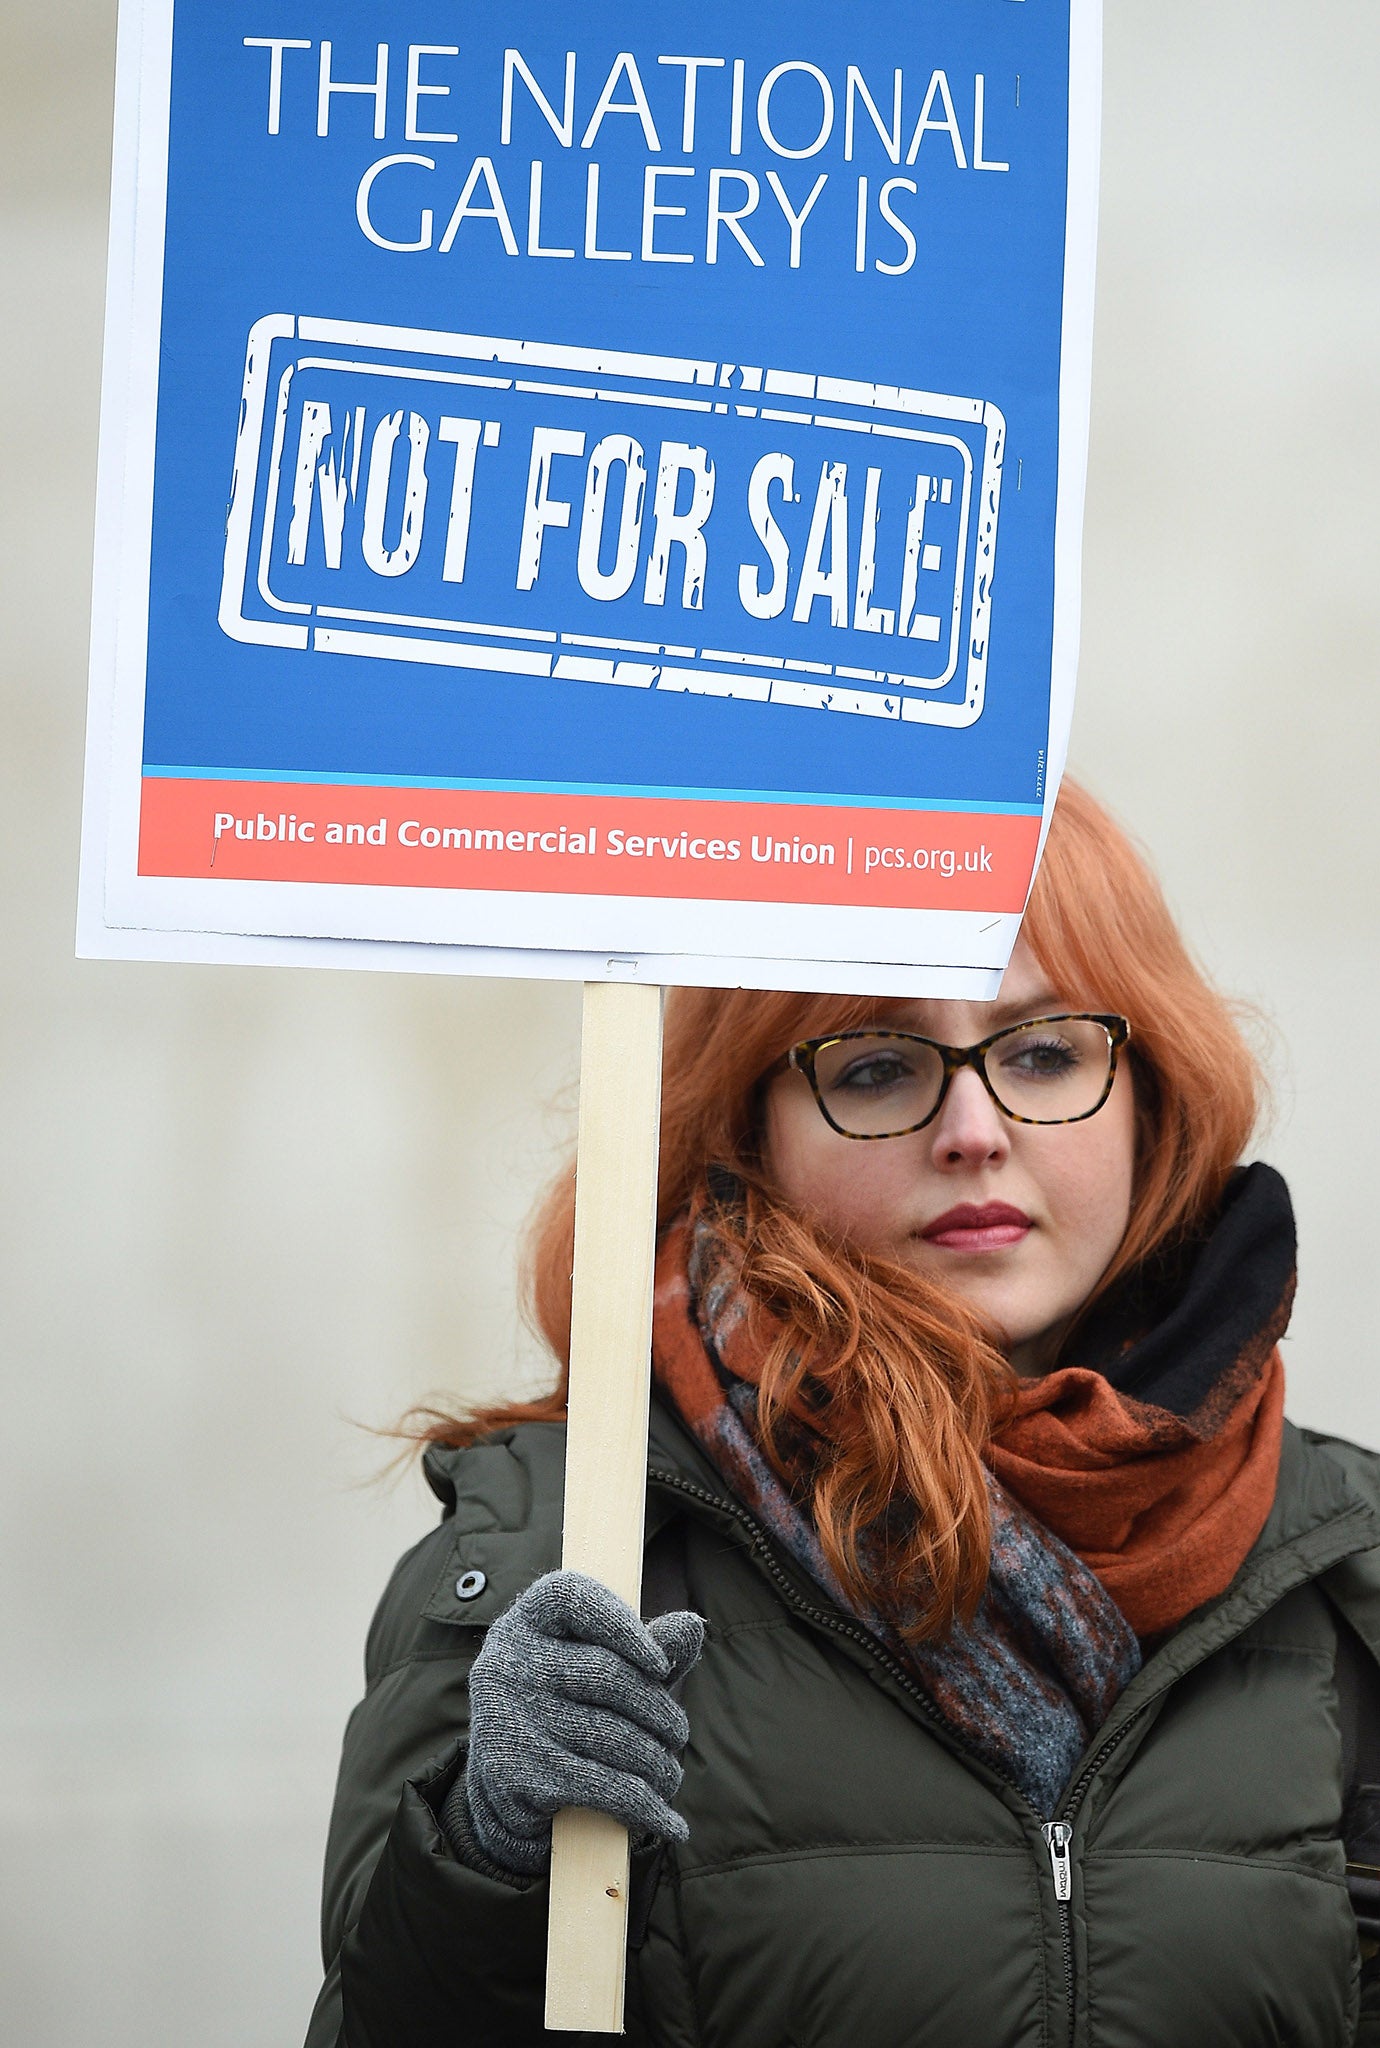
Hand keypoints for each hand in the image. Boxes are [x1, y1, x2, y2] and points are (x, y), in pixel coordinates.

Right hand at [458, 1568, 704, 1875]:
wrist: (504, 1782)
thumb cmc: (566, 1703)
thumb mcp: (598, 1662)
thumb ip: (646, 1644)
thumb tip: (693, 1627)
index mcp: (528, 1619)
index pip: (575, 1598)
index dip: (623, 1626)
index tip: (662, 1663)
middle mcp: (508, 1662)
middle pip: (607, 1675)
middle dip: (658, 1710)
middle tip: (678, 1733)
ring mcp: (508, 1718)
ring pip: (611, 1737)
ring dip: (657, 1763)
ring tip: (670, 1773)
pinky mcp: (516, 1774)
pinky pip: (600, 1788)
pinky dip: (645, 1808)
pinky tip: (670, 1822)